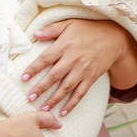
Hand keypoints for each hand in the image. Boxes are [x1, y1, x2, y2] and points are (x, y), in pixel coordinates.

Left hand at [21, 18, 136, 115]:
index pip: (45, 59)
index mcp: (65, 45)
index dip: (33, 69)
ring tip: (43, 108)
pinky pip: (80, 93)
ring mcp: (83, 70)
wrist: (113, 38)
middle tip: (30, 98)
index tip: (23, 78)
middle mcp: (73, 59)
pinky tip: (63, 112)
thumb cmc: (88, 29)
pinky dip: (72, 104)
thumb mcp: (69, 23)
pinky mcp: (91, 78)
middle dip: (41, 88)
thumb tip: (34, 34)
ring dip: (54, 99)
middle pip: (54, 76)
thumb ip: (51, 29)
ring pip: (66, 88)